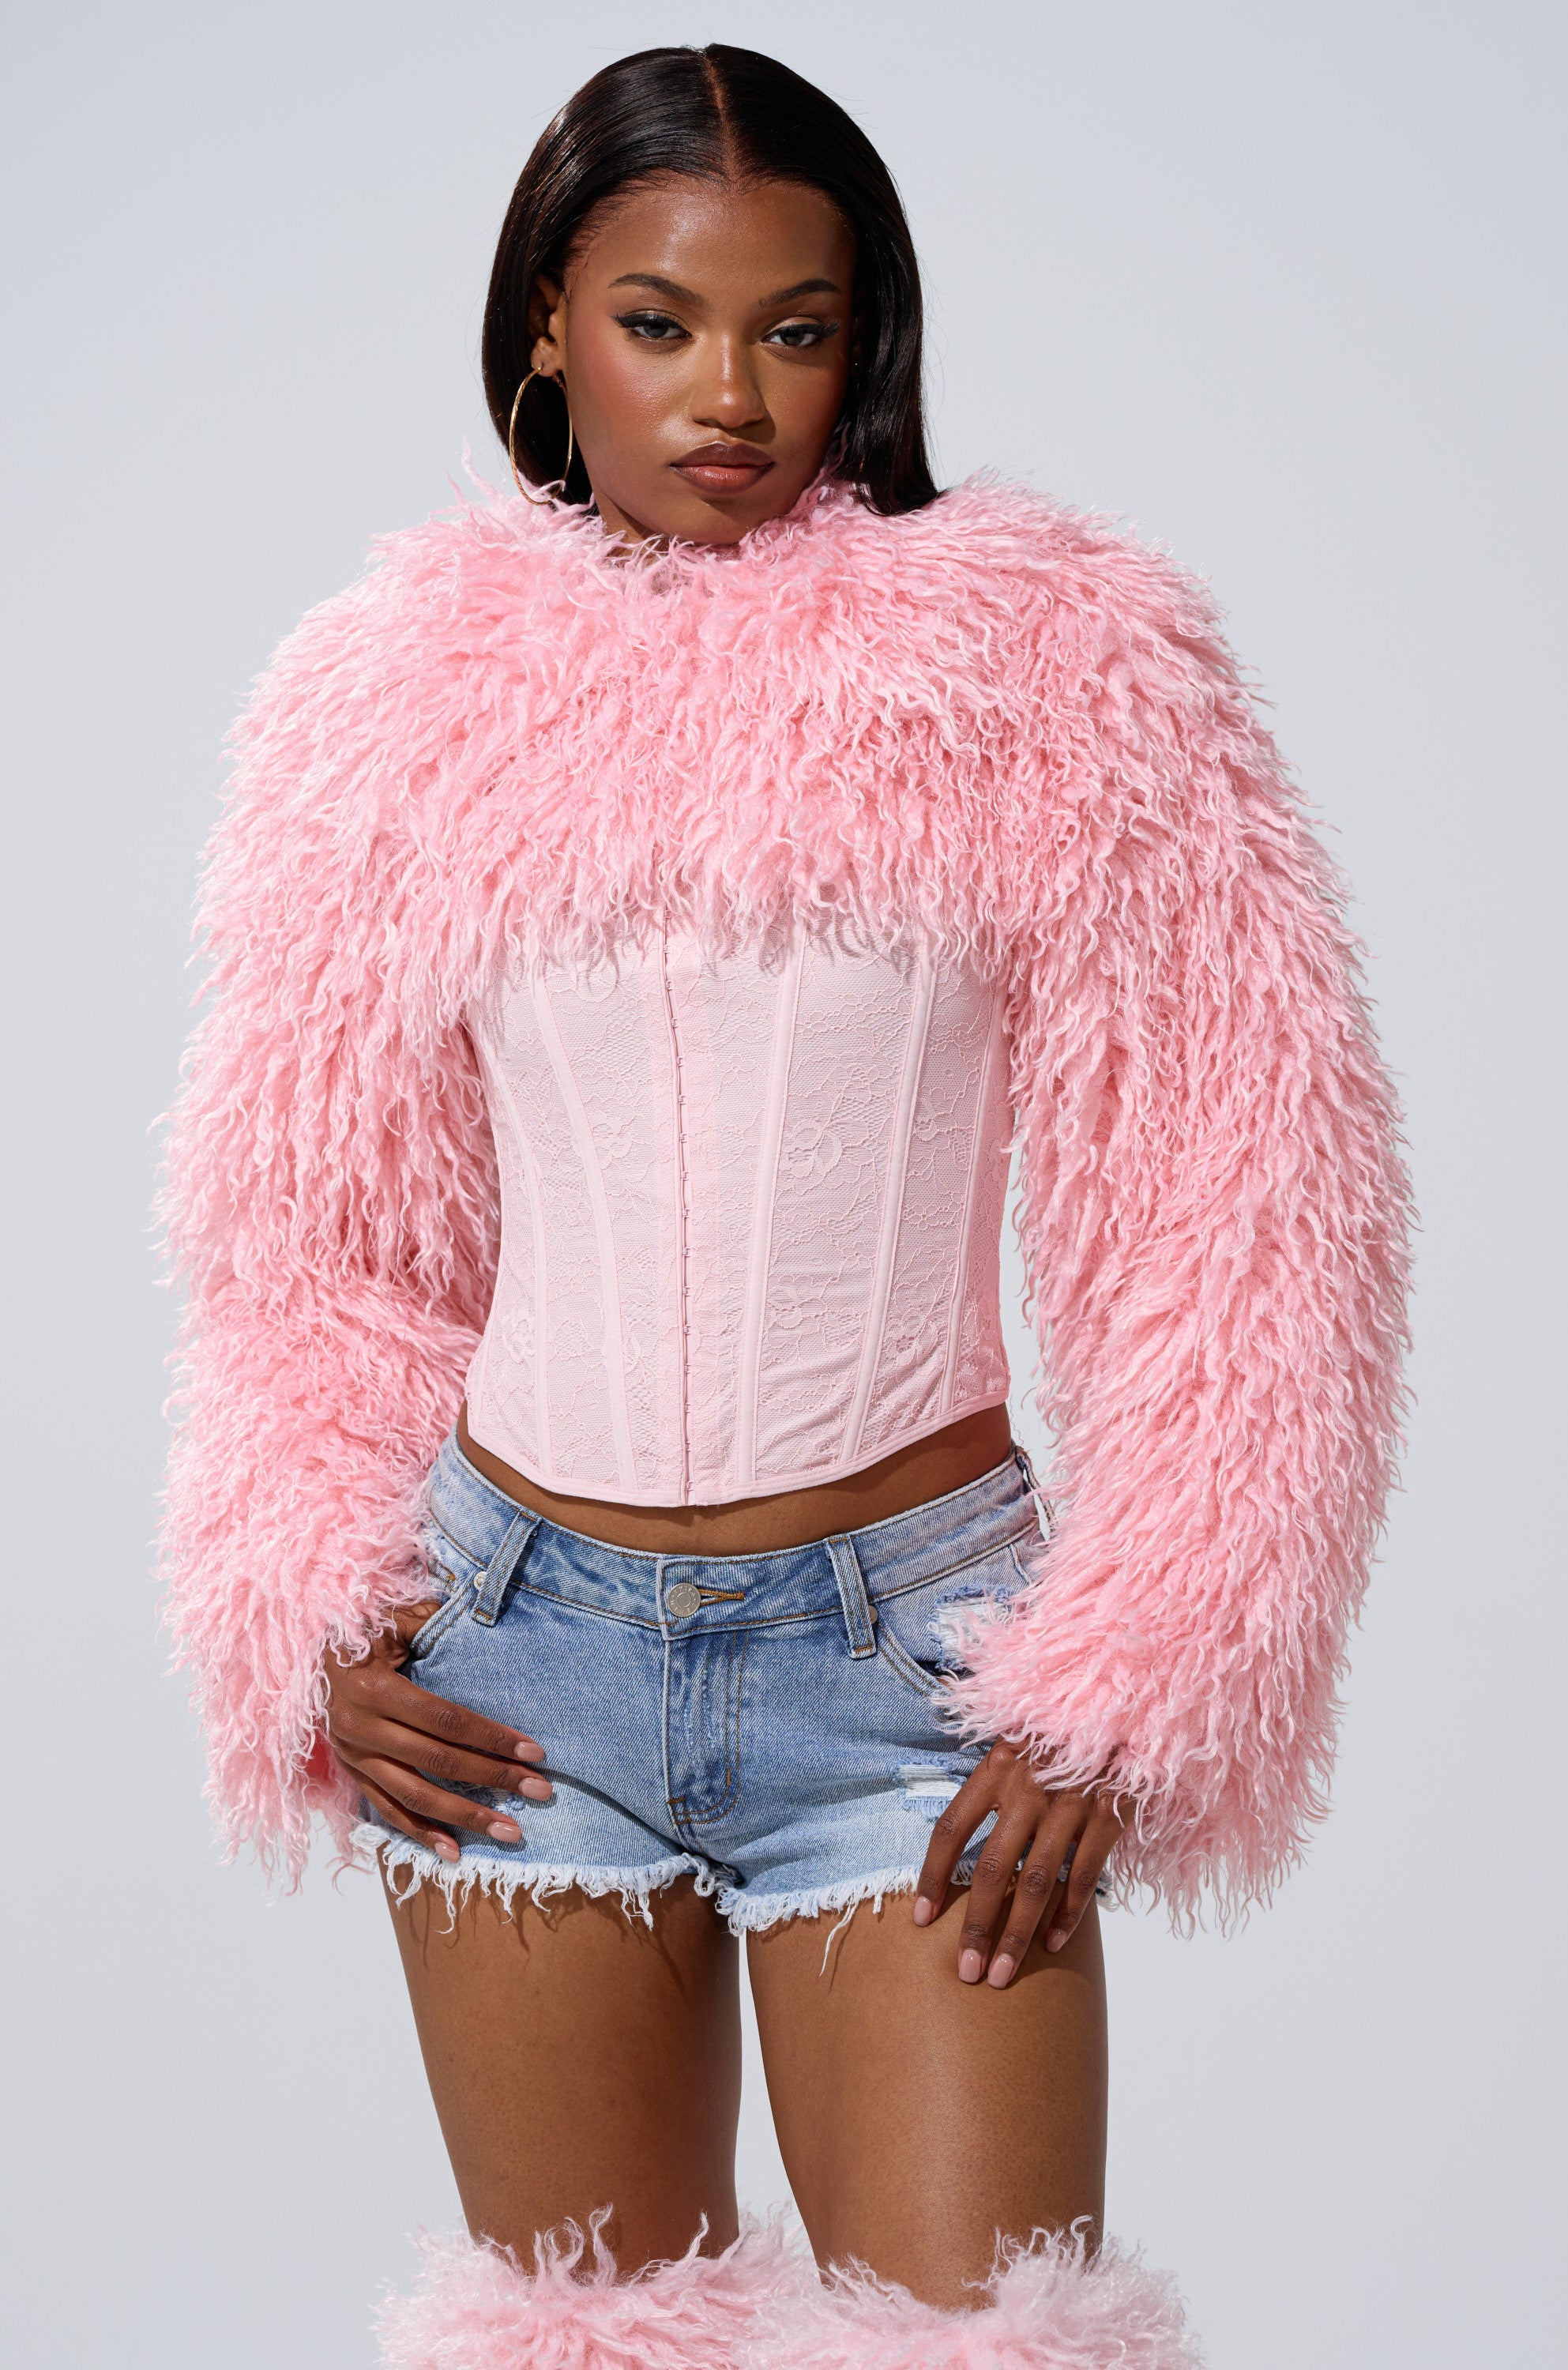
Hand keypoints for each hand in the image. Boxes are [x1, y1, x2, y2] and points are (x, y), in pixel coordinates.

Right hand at [325, 1600, 551, 1863]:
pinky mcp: (352, 1773)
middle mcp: (361, 1729)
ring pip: (416, 1796)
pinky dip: (420, 1833)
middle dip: (493, 1778)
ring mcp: (354, 1757)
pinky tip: (454, 1852)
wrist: (310, 1655)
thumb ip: (433, 1620)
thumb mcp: (394, 1618)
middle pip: (438, 1761)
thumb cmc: (362, 1631)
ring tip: (511, 1832)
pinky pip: (387, 1810)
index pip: (445, 1720)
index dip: (491, 1737)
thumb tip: (485, 1614)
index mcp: (374, 1690)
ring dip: (466, 1817)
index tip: (534, 1752)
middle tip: (540, 1791)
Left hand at [911, 1738, 1126, 1985]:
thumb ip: (989, 1787)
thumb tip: (956, 1841)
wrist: (1125, 1705)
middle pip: (991, 1869)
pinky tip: (1054, 1945)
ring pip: (1036, 1883)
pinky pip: (1083, 1876)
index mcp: (996, 1767)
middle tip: (966, 1972)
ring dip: (1017, 1935)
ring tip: (1001, 1975)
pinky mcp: (1108, 1816)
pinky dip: (1068, 1915)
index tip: (922, 1920)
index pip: (951, 1828)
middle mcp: (1027, 1787)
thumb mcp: (1016, 1743)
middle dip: (975, 1926)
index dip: (933, 1877)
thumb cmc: (1060, 1733)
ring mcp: (1069, 1804)